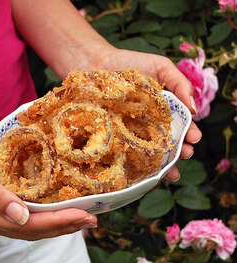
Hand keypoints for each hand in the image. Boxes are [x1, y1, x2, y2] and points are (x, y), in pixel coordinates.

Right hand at [0, 126, 96, 239]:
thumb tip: (21, 217)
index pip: (27, 226)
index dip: (56, 222)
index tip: (82, 216)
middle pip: (31, 231)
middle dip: (63, 226)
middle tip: (91, 220)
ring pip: (29, 227)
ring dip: (56, 224)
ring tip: (80, 219)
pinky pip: (22, 217)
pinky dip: (42, 216)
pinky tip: (56, 211)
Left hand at [90, 48, 201, 180]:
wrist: (96, 63)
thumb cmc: (129, 63)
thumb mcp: (161, 67)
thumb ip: (180, 84)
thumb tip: (194, 109)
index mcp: (161, 110)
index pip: (179, 126)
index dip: (188, 134)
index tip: (193, 140)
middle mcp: (147, 124)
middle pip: (165, 143)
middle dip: (178, 153)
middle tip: (184, 155)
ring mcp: (129, 131)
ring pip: (146, 153)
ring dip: (160, 165)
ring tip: (169, 172)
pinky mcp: (112, 135)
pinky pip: (123, 152)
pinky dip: (132, 164)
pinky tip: (141, 172)